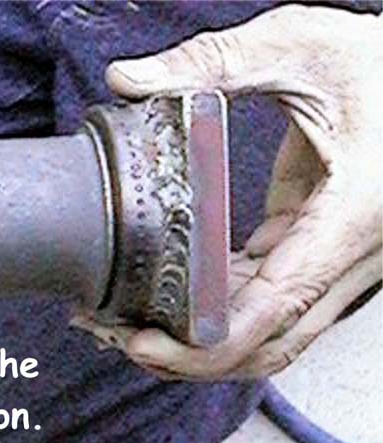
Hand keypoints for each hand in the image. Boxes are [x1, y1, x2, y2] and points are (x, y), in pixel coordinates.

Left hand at [87, 5, 381, 379]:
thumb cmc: (381, 63)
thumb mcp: (298, 48)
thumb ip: (212, 63)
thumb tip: (129, 79)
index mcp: (355, 213)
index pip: (277, 306)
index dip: (208, 341)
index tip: (146, 345)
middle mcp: (354, 252)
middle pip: (271, 339)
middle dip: (194, 354)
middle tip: (124, 339)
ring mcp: (339, 257)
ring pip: (271, 328)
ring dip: (204, 338)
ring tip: (137, 322)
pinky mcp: (318, 246)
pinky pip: (271, 295)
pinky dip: (223, 306)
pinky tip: (178, 295)